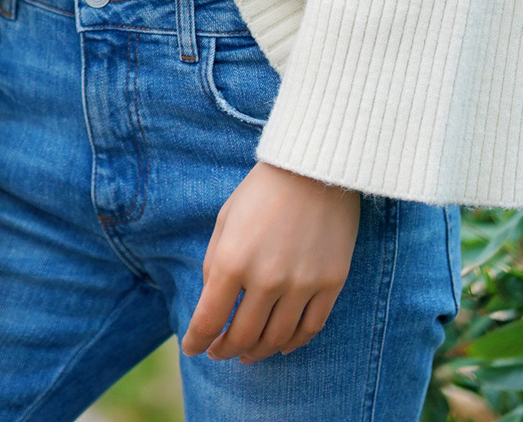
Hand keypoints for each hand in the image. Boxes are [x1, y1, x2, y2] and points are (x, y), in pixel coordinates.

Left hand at [181, 162, 359, 363]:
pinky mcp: (330, 284)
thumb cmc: (262, 191)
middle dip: (226, 350)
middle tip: (220, 352)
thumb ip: (215, 263)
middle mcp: (266, 279)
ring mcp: (301, 284)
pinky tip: (280, 345)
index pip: (209, 319)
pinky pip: (309, 329)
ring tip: (247, 353)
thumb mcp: (226, 220)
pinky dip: (292, 344)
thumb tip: (212, 304)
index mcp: (232, 260)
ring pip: (275, 339)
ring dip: (257, 352)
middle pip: (243, 336)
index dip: (197, 341)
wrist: (314, 169)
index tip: (192, 347)